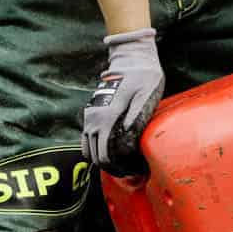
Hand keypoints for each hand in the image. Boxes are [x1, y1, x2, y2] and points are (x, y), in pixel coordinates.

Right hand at [82, 28, 164, 176]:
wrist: (131, 58)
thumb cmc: (144, 76)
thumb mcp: (146, 93)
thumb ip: (136, 114)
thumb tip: (127, 134)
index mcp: (107, 116)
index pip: (102, 152)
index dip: (112, 167)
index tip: (127, 171)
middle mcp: (94, 117)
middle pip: (93, 154)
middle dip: (107, 166)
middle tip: (125, 172)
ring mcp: (91, 114)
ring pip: (86, 147)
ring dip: (99, 158)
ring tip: (119, 165)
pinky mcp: (92, 111)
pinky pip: (87, 137)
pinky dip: (94, 147)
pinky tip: (110, 151)